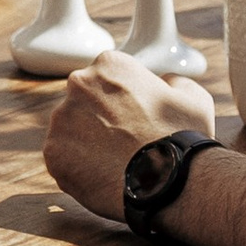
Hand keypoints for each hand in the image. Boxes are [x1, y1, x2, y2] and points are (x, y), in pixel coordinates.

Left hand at [42, 51, 214, 222]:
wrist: (169, 181)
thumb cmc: (185, 138)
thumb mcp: (193, 96)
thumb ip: (173, 81)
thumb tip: (163, 82)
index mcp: (109, 64)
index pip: (108, 78)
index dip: (123, 101)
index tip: (135, 119)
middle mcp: (78, 83)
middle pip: (84, 101)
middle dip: (99, 119)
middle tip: (123, 143)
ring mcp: (61, 118)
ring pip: (70, 129)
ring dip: (86, 143)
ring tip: (115, 163)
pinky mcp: (52, 152)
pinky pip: (62, 158)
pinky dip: (78, 168)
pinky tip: (103, 176)